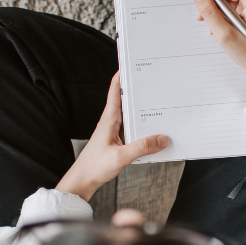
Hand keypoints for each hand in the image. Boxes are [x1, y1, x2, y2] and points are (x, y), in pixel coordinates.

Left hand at [55, 72, 168, 200]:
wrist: (82, 181)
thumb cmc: (94, 167)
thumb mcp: (121, 157)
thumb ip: (142, 147)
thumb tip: (162, 138)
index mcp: (109, 119)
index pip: (115, 90)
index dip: (122, 75)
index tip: (133, 63)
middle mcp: (111, 122)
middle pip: (126, 99)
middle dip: (138, 89)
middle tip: (153, 81)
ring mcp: (113, 131)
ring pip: (130, 114)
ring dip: (142, 109)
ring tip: (158, 103)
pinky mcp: (117, 140)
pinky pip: (132, 128)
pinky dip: (142, 125)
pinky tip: (153, 130)